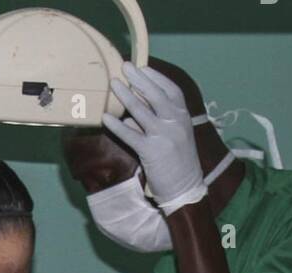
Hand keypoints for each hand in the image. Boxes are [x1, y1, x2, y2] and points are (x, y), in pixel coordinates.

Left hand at [102, 63, 204, 214]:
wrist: (185, 188)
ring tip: (113, 84)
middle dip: (139, 79)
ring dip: (126, 96)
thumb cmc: (178, 162)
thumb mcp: (174, 136)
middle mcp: (175, 122)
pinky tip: (105, 117)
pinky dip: (117, 126)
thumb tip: (131, 116)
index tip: (142, 67)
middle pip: (155, 95)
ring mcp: (164, 136)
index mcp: (183, 116)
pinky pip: (131, 135)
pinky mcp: (151, 152)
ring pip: (142, 111)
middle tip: (125, 66)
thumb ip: (156, 122)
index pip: (170, 90)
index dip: (155, 77)